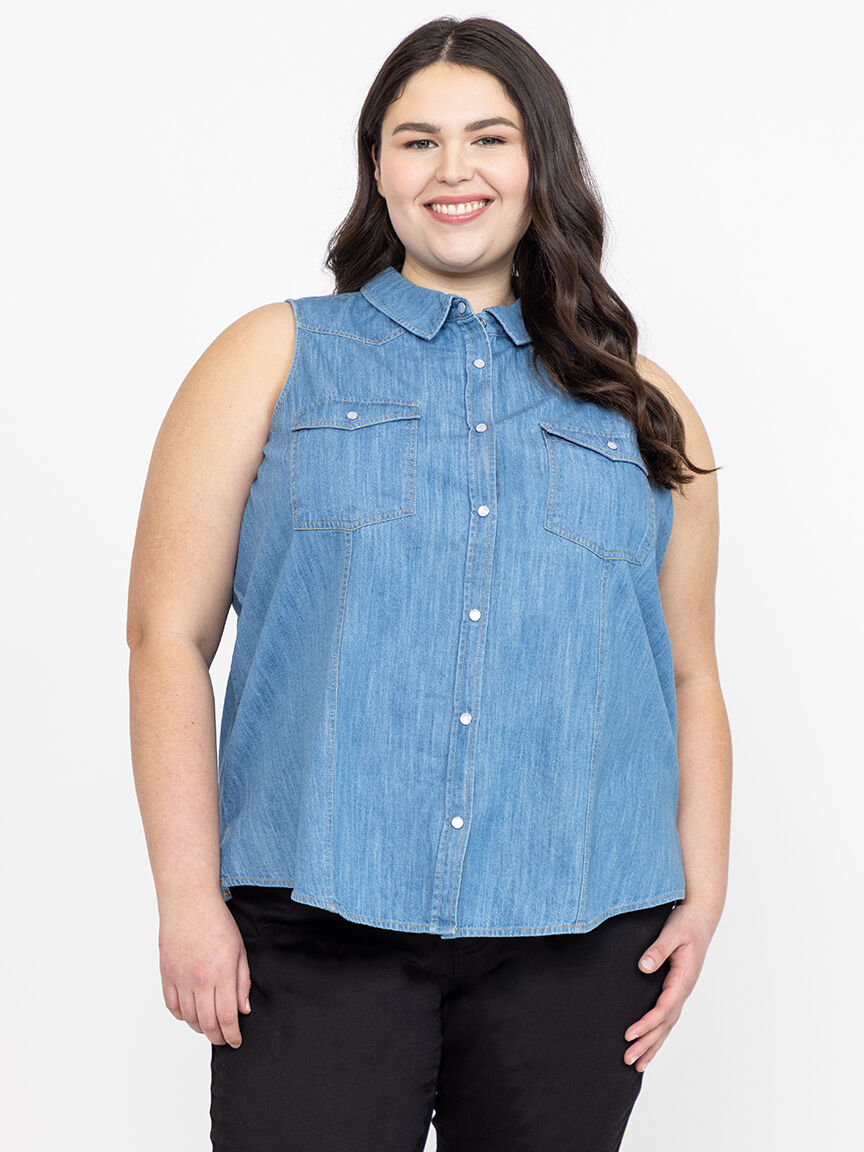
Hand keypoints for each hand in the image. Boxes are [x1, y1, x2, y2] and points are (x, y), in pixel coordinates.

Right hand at [158, 893, 252, 1047]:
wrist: (189, 903)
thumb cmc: (216, 921)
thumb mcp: (240, 950)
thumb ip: (242, 982)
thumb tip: (244, 1008)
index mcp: (221, 975)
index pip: (227, 1017)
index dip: (232, 1035)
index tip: (236, 1041)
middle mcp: (199, 981)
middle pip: (208, 1023)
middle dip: (218, 1037)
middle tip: (224, 1039)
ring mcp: (180, 979)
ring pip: (189, 1018)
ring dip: (200, 1028)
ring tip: (209, 1027)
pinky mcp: (167, 975)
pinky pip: (172, 1006)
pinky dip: (181, 1016)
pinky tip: (190, 1015)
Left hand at [622, 902, 716, 1071]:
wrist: (700, 916)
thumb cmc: (686, 922)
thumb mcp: (672, 932)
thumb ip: (658, 949)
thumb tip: (643, 967)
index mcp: (683, 979)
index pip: (664, 1009)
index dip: (647, 1024)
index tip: (629, 1035)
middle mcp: (683, 989)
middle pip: (665, 1024)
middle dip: (647, 1043)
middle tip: (628, 1060)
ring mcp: (681, 990)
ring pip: (667, 1025)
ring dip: (653, 1044)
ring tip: (637, 1064)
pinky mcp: (676, 987)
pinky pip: (667, 1016)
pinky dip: (658, 1032)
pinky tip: (649, 1043)